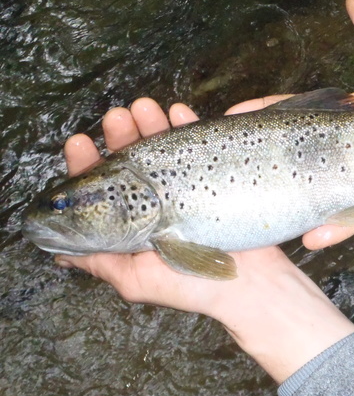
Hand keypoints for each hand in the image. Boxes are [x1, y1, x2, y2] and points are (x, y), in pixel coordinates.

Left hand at [59, 99, 353, 382]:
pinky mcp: (215, 180)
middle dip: (122, 136)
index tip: (80, 142)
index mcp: (132, 227)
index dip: (87, 166)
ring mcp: (186, 190)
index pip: (101, 191)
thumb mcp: (136, 280)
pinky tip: (178, 111)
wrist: (252, 285)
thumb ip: (99, 262)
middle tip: (117, 116)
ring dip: (152, 125)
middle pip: (132, 163)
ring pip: (164, 150)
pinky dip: (190, 126)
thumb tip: (58, 252)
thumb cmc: (193, 289)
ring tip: (144, 106)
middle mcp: (156, 205)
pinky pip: (201, 148)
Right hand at [229, 0, 353, 249]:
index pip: (303, 109)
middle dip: (272, 161)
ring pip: (325, 190)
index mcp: (353, 113)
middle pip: (305, 154)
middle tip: (237, 167)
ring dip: (298, 202)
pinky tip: (316, 236)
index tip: (236, 113)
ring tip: (270, 213)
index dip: (270, 111)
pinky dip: (340, 224)